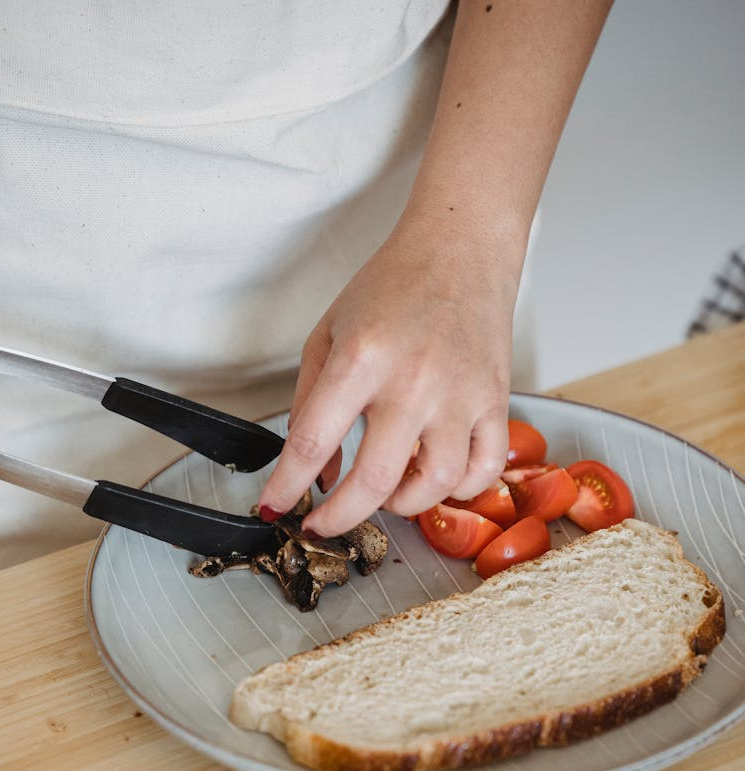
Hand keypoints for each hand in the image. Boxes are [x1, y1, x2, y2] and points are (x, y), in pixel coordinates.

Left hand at [257, 219, 518, 538]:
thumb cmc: (393, 287)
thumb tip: (318, 474)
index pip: (313, 442)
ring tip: (386, 491)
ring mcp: (459, 394)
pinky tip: (435, 477)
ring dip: (402, 505)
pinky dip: (457, 489)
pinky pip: (483, 470)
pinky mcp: (494, 401)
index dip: (287, 486)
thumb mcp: (328, 334)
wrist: (461, 247)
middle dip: (339, 518)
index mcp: (361, 358)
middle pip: (373, 481)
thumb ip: (309, 405)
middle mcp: (412, 381)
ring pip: (435, 485)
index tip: (276, 506)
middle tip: (325, 523)